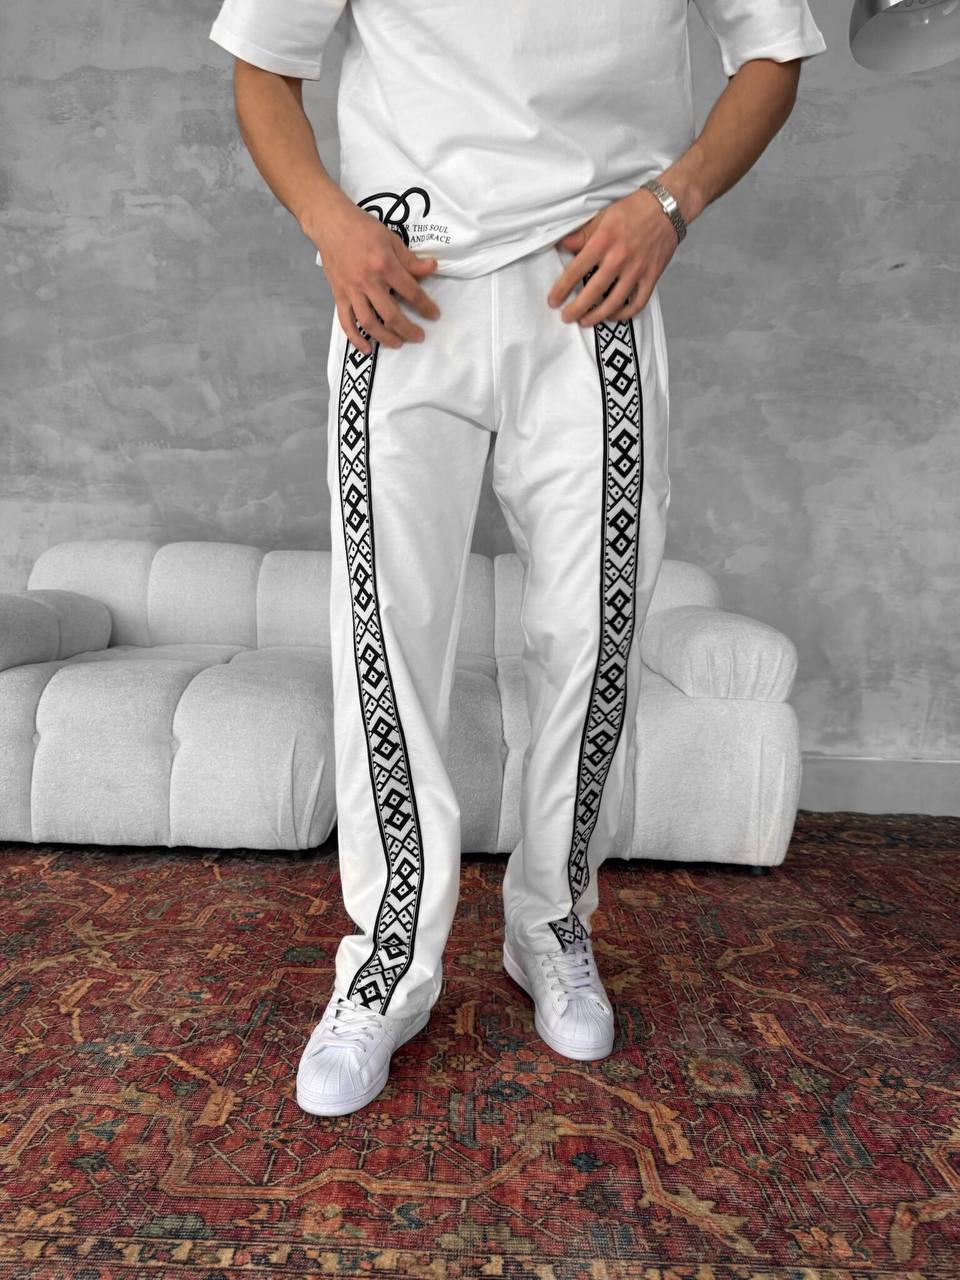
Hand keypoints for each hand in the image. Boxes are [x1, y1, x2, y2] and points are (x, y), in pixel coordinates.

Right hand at [308, 196, 441, 355]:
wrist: (329, 222)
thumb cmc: (362, 228)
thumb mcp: (391, 239)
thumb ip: (410, 259)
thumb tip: (432, 268)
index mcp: (384, 265)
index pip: (410, 291)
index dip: (425, 306)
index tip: (434, 316)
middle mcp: (368, 281)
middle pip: (391, 314)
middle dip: (408, 329)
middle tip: (419, 337)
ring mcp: (351, 290)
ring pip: (369, 322)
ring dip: (385, 337)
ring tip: (398, 343)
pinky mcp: (338, 295)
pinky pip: (346, 322)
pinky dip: (355, 338)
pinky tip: (366, 349)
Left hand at [548, 188, 679, 326]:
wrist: (667, 207)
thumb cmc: (633, 210)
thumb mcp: (602, 216)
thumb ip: (582, 235)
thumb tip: (562, 246)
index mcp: (604, 241)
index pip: (576, 270)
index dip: (562, 289)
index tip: (553, 301)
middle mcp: (619, 258)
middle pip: (593, 292)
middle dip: (576, 309)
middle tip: (567, 317)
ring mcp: (637, 269)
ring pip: (614, 303)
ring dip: (597, 316)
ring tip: (585, 321)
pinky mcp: (652, 276)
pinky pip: (637, 303)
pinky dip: (624, 314)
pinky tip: (613, 315)